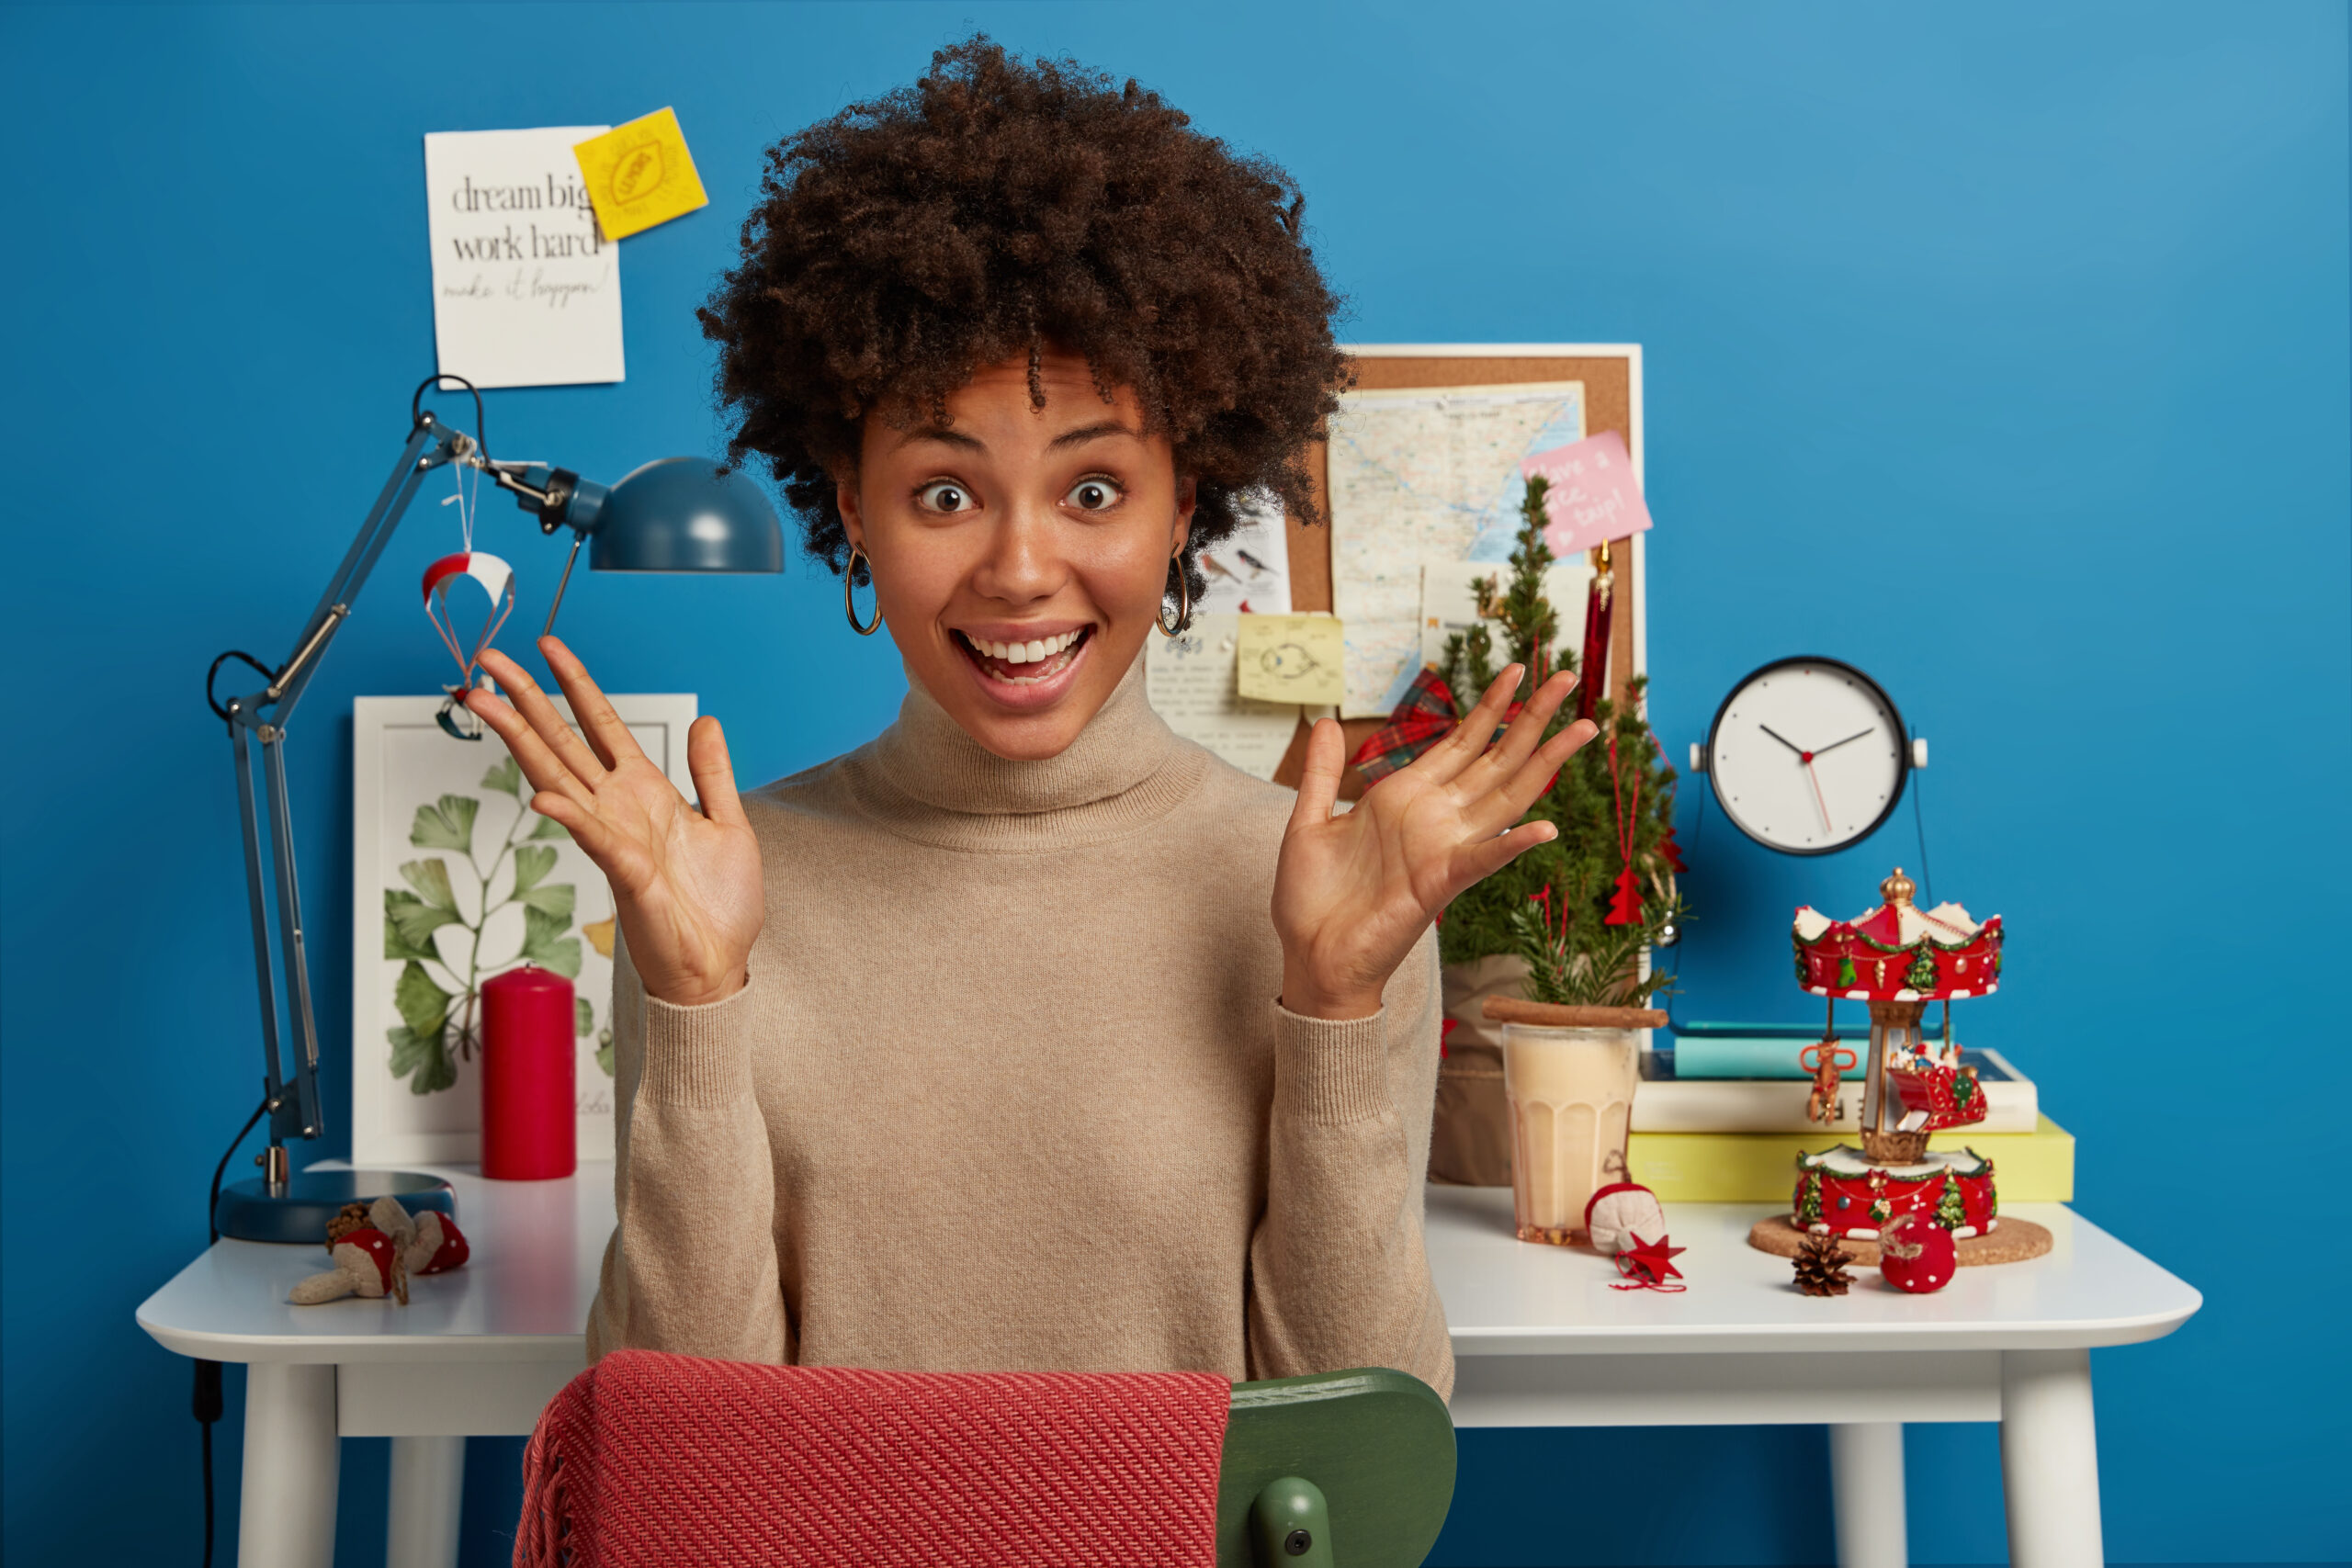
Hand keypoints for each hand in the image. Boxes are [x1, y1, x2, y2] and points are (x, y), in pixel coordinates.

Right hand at [466, 638, 763, 1007]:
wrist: (717, 965)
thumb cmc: (718, 906)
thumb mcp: (728, 823)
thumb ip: (712, 772)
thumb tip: (705, 720)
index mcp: (645, 792)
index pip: (602, 725)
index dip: (575, 684)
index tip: (548, 647)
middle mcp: (619, 808)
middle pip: (562, 740)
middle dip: (525, 699)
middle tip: (486, 660)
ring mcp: (615, 837)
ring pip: (558, 775)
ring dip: (520, 737)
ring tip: (483, 702)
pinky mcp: (626, 871)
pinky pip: (593, 835)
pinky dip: (570, 814)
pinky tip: (543, 793)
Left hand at [1271, 666, 1595, 1019]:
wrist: (1310, 956)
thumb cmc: (1312, 900)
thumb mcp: (1310, 823)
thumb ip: (1323, 774)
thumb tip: (1327, 722)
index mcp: (1406, 798)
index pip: (1461, 741)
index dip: (1492, 706)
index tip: (1519, 669)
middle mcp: (1435, 818)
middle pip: (1497, 757)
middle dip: (1533, 717)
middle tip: (1568, 678)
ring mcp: (1443, 849)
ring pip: (1507, 797)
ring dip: (1544, 762)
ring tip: (1581, 729)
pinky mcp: (1438, 884)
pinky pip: (1483, 860)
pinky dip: (1514, 846)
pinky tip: (1546, 828)